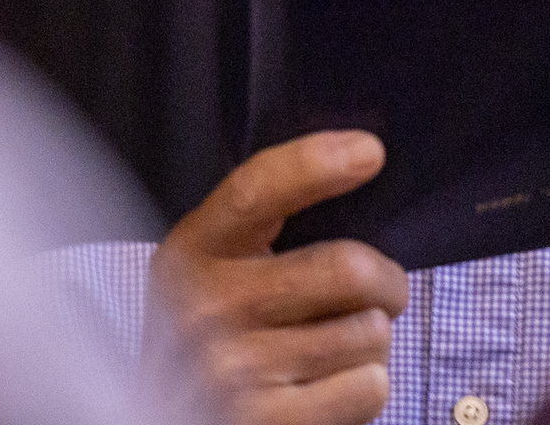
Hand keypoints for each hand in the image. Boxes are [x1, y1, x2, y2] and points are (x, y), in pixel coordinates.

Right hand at [141, 131, 407, 424]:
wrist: (163, 420)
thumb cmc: (204, 338)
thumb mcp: (204, 268)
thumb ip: (256, 227)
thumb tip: (353, 166)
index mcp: (190, 252)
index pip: (258, 189)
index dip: (317, 163)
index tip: (370, 152)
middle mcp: (206, 308)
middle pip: (346, 269)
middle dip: (386, 280)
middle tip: (384, 290)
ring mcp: (235, 371)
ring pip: (368, 333)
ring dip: (374, 338)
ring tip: (341, 343)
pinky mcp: (267, 423)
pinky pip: (368, 387)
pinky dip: (368, 384)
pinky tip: (334, 384)